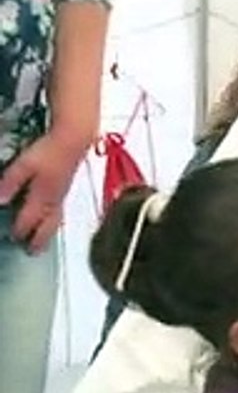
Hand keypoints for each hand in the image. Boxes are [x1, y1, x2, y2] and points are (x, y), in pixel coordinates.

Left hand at [0, 131, 86, 253]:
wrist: (74, 140)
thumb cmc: (48, 152)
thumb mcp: (23, 166)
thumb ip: (11, 183)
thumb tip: (0, 201)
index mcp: (42, 197)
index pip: (29, 219)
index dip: (21, 230)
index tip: (13, 239)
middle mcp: (53, 200)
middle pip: (46, 226)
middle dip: (39, 240)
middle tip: (32, 252)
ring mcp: (61, 195)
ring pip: (55, 221)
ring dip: (48, 234)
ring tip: (43, 243)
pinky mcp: (66, 189)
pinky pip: (60, 213)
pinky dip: (54, 222)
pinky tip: (52, 220)